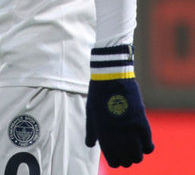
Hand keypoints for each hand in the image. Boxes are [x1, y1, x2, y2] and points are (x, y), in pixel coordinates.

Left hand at [86, 46, 153, 167]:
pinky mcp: (142, 124)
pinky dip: (147, 146)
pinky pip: (149, 146)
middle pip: (128, 161)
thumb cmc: (98, 94)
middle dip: (126, 158)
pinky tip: (143, 140)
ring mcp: (132, 132)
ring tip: (134, 146)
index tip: (116, 154)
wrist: (111, 78)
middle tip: (125, 150)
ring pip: (139, 157)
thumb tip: (90, 145)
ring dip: (137, 154)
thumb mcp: (90, 114)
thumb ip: (91, 132)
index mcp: (104, 137)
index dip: (115, 160)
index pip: (114, 162)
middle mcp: (119, 138)